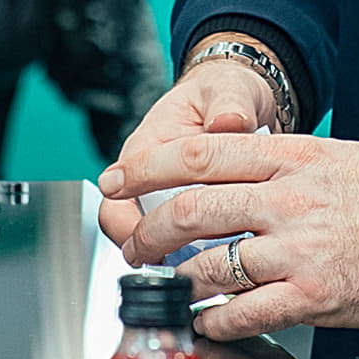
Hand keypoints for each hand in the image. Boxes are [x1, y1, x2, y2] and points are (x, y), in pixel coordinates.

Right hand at [95, 53, 280, 259]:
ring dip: (179, 256)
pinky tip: (228, 258)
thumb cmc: (225, 92)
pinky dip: (204, 252)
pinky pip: (190, 240)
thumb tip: (229, 120)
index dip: (127, 225)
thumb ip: (230, 105)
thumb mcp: (230, 89)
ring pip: (161, 239)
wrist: (241, 98)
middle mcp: (154, 177)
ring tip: (209, 267)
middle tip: (182, 268)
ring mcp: (173, 196)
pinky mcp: (197, 210)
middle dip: (152, 251)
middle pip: (131, 227)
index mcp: (150, 146)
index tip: (146, 245)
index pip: (117, 194)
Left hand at [101, 130, 358, 338]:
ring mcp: (301, 250)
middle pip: (191, 209)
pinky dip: (216, 318)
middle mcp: (290, 199)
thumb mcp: (342, 156)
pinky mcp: (316, 297)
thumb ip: (289, 160)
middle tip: (131, 244)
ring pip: (211, 264)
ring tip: (165, 288)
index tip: (119, 179)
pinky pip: (246, 310)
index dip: (147, 168)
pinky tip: (206, 320)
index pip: (199, 153)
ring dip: (176, 280)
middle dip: (147, 232)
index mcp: (294, 158)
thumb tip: (245, 159)